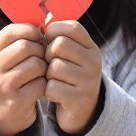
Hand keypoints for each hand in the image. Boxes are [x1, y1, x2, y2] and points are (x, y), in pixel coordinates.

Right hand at [0, 23, 46, 135]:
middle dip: (40, 50)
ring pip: (36, 64)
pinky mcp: (16, 102)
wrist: (0, 114)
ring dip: (45, 67)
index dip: (30, 31)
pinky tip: (41, 87)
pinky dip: (46, 84)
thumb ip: (20, 40)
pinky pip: (41, 84)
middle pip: (26, 46)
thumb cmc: (10, 77)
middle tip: (43, 57)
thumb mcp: (5, 58)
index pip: (11, 31)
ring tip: (43, 72)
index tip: (38, 38)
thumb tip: (45, 24)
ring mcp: (3, 86)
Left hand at [43, 20, 102, 135]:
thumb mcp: (70, 54)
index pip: (72, 27)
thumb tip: (41, 24)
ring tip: (54, 80)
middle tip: (50, 64)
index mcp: (91, 48)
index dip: (54, 31)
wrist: (81, 111)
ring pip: (54, 67)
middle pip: (59, 45)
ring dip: (47, 75)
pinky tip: (55, 94)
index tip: (49, 41)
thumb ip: (59, 38)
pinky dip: (48, 91)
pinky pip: (52, 88)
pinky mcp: (80, 101)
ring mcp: (89, 82)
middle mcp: (94, 62)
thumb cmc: (68, 75)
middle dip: (48, 55)